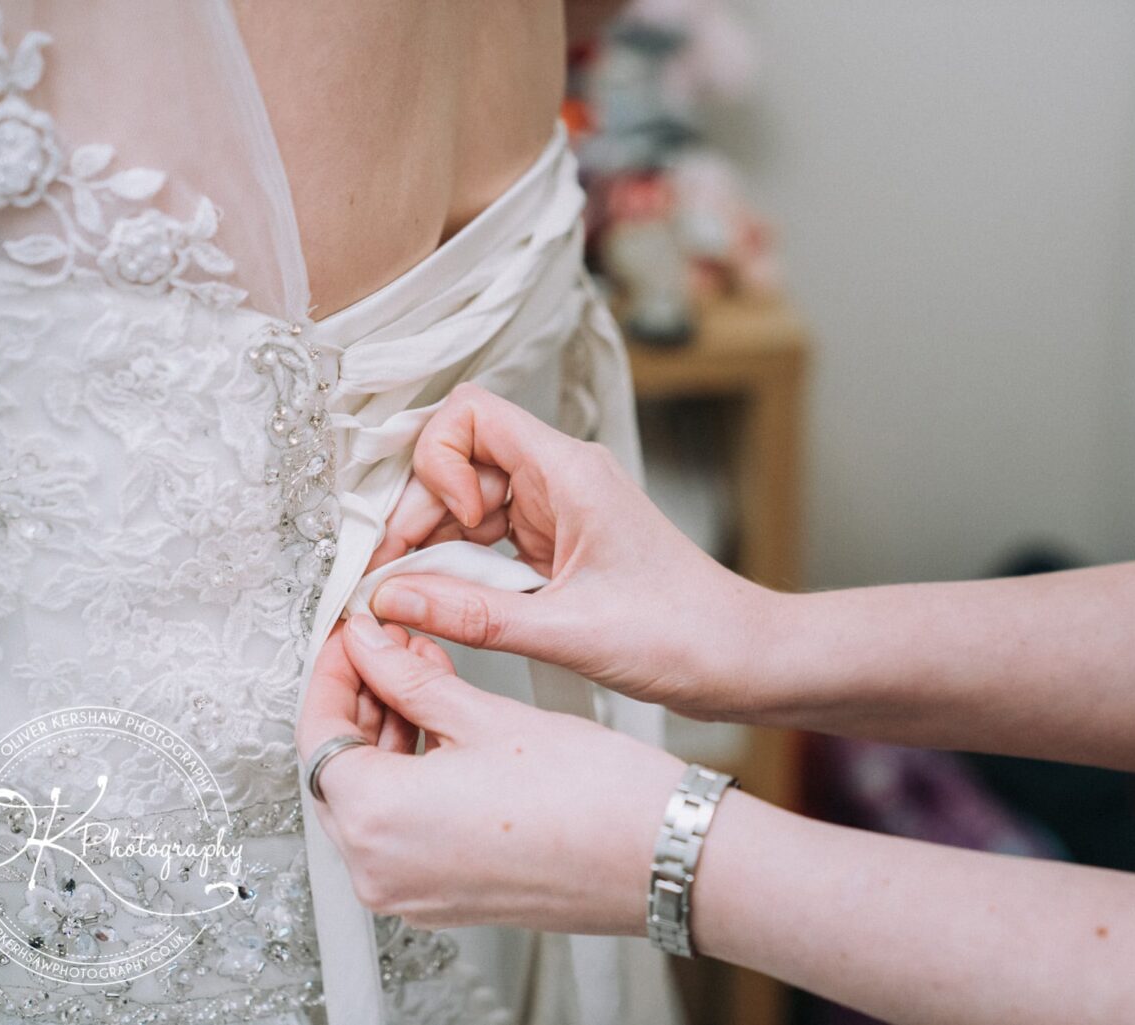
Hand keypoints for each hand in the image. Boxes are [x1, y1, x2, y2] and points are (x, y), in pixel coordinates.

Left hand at [295, 613, 685, 933]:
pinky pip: (402, 830)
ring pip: (371, 798)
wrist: (656, 855)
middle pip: (338, 768)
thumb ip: (411, 678)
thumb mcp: (485, 716)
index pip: (317, 731)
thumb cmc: (590, 799)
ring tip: (429, 677)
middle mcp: (380, 869)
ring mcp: (411, 891)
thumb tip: (371, 647)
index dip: (333, 671)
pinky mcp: (444, 897)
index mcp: (377, 819)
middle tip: (395, 646)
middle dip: (364, 699)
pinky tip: (447, 730)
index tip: (354, 638)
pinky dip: (413, 777)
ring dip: (390, 735)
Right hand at [367, 382, 779, 720]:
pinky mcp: (558, 550)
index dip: (438, 461)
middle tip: (399, 579)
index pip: (472, 415)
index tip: (449, 524)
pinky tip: (457, 610)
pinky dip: (464, 572)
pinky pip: (491, 544)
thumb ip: (471, 615)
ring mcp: (559, 515)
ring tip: (424, 602)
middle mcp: (561, 482)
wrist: (742, 659)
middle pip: (459, 463)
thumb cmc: (685, 633)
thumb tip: (392, 601)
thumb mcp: (566, 630)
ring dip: (438, 548)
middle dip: (421, 516)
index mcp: (569, 472)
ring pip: (469, 506)